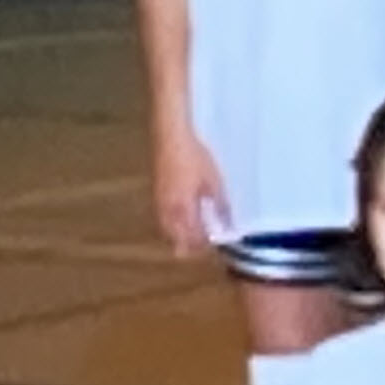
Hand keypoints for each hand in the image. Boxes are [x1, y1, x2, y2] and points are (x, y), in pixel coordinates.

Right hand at [150, 123, 228, 256]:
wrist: (171, 137)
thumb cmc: (195, 158)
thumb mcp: (214, 182)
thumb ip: (221, 207)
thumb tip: (228, 226)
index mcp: (183, 210)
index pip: (193, 240)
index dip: (205, 246)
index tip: (219, 244)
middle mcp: (167, 212)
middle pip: (176, 243)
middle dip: (192, 246)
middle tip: (209, 240)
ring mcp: (158, 204)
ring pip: (167, 233)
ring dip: (181, 237)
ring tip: (198, 230)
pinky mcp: (155, 195)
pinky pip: (162, 221)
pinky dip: (173, 226)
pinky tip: (186, 217)